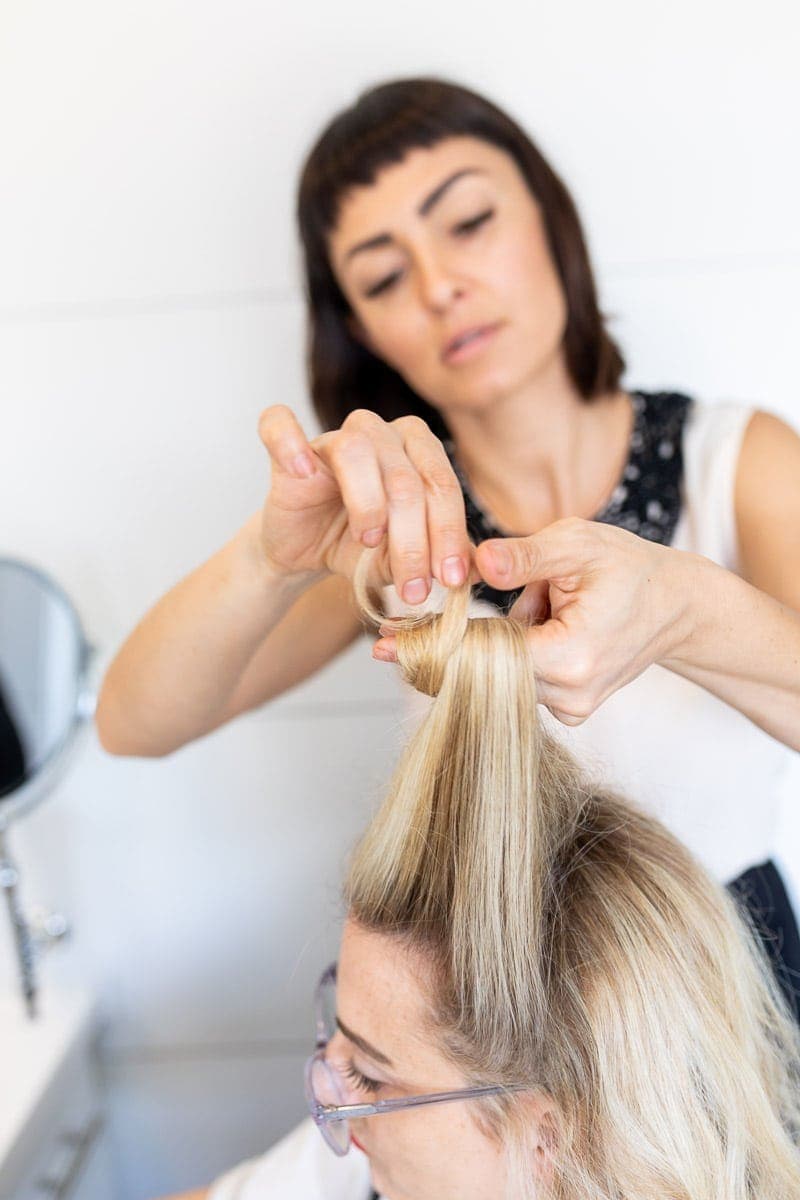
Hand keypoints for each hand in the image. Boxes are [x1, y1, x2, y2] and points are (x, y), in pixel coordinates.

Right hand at [256, 406, 471, 600]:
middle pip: (405, 474)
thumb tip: (479, 568)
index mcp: (418, 450)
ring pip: (357, 449)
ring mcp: (332, 437)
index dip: (449, 533)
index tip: (450, 579)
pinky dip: (290, 444)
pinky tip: (303, 473)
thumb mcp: (406, 561)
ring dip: (368, 502)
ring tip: (369, 541)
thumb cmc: (360, 548)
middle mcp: (380, 433)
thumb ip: (442, 558)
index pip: (441, 484)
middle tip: (414, 587)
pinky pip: (280, 425)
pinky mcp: (287, 448)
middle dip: (414, 538)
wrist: (307, 553)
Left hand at [374, 518, 692, 725]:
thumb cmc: (628, 567)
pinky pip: (516, 683)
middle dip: (454, 642)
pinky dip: (508, 653)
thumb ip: (525, 556)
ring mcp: (571, 709)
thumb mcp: (578, 544)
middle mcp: (569, 697)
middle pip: (483, 676)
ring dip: (492, 642)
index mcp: (571, 657)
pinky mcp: (567, 709)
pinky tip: (538, 619)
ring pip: (498, 679)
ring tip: (539, 599)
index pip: (484, 659)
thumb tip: (475, 561)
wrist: (676, 605)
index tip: (384, 645)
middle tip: (401, 627)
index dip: (433, 647)